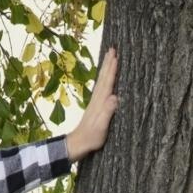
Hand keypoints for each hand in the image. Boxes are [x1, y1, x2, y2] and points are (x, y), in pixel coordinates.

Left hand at [66, 47, 119, 161]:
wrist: (78, 144)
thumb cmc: (91, 138)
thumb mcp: (101, 127)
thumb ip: (107, 112)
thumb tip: (115, 97)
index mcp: (100, 102)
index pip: (107, 82)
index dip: (111, 69)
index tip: (115, 56)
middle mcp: (97, 99)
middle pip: (103, 77)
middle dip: (108, 63)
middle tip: (112, 48)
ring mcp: (95, 102)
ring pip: (101, 81)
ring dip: (106, 68)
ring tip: (109, 57)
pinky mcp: (95, 106)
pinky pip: (101, 87)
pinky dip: (104, 78)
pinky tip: (105, 78)